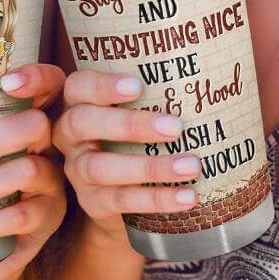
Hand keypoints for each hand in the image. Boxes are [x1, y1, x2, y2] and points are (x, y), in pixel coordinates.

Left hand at [0, 62, 65, 279]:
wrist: (0, 244)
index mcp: (37, 120)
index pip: (51, 85)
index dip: (36, 77)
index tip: (6, 81)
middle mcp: (52, 146)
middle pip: (36, 125)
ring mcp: (54, 182)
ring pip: (26, 172)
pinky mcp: (49, 218)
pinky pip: (19, 217)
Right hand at [53, 70, 199, 240]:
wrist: (116, 197)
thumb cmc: (132, 138)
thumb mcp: (134, 113)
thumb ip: (155, 95)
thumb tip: (208, 77)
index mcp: (78, 104)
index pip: (79, 86)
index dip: (103, 85)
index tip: (138, 85)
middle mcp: (70, 135)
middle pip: (84, 123)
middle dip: (130, 124)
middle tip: (176, 127)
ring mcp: (77, 171)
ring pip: (102, 167)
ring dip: (150, 167)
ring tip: (191, 166)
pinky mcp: (92, 202)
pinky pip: (120, 200)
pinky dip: (156, 199)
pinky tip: (187, 196)